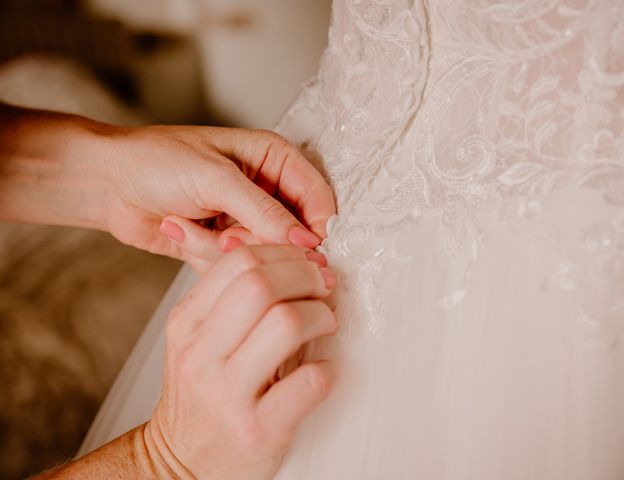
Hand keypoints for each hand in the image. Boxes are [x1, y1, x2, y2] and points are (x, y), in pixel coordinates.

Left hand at [99, 124, 334, 268]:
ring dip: (222, 247)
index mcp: (273, 159)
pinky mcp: (225, 243)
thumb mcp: (215, 179)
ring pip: (262, 254)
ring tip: (190, 223)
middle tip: (227, 233)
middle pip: (293, 234)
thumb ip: (265, 211)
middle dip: (256, 240)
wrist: (108, 184)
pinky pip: (235, 265)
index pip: (317, 197)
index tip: (305, 251)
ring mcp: (245, 219)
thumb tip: (306, 241)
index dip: (317, 227)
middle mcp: (266, 190)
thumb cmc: (157, 162)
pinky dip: (205, 253)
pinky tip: (181, 230)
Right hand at [144, 244, 336, 478]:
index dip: (284, 254)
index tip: (305, 262)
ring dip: (321, 315)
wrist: (182, 461)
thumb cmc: (201, 394)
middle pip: (262, 285)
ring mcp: (227, 395)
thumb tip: (290, 258)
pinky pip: (309, 382)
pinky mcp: (258, 431)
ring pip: (287, 323)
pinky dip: (328, 368)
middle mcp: (201, 356)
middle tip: (323, 287)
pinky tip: (321, 369)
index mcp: (187, 324)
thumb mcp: (198, 338)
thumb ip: (231, 298)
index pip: (239, 262)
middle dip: (306, 276)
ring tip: (325, 323)